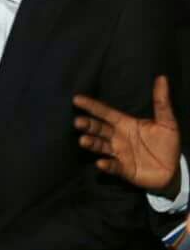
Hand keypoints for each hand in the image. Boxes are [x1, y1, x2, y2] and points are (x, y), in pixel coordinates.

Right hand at [73, 75, 181, 195]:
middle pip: (99, 129)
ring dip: (92, 144)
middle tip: (77, 122)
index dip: (92, 106)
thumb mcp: (167, 122)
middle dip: (88, 125)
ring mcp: (120, 154)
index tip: (77, 99)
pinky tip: (100, 163)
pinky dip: (107, 165)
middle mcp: (118, 137)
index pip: (106, 113)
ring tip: (83, 140)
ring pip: (101, 146)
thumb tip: (162, 78)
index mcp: (126, 124)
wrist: (172, 170)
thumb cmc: (167, 144)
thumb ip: (161, 102)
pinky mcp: (124, 169)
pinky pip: (113, 166)